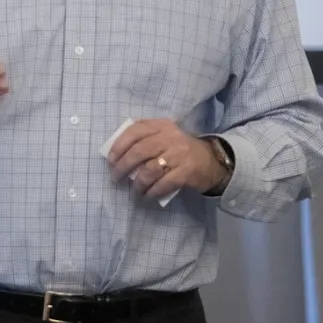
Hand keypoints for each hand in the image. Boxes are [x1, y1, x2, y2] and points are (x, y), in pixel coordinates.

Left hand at [107, 119, 223, 199]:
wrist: (212, 161)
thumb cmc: (180, 150)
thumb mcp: (164, 136)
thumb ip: (144, 139)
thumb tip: (116, 155)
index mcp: (162, 125)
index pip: (135, 130)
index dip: (118, 146)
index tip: (110, 160)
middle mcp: (170, 137)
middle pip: (139, 151)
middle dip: (122, 167)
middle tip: (115, 178)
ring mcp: (179, 154)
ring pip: (149, 170)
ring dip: (137, 184)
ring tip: (133, 192)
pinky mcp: (186, 172)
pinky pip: (163, 184)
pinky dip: (151, 192)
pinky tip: (147, 196)